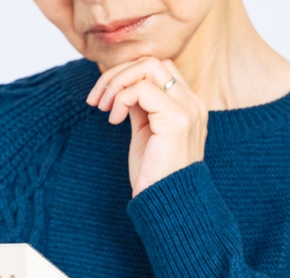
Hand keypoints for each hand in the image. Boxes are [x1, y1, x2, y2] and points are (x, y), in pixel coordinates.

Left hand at [86, 56, 207, 197]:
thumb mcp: (145, 133)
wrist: (168, 204)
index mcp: (187, 105)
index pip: (157, 68)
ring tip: (103, 108)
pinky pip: (141, 88)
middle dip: (117, 75)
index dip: (126, 76)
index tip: (104, 100)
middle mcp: (193, 103)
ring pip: (147, 66)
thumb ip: (140, 108)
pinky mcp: (177, 119)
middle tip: (96, 101)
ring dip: (116, 83)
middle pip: (152, 61)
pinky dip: (121, 99)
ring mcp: (188, 109)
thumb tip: (121, 89)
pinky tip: (114, 121)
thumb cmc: (155, 175)